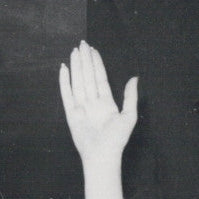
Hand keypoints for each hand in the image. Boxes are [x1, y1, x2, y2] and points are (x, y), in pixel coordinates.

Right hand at [59, 42, 137, 167]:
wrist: (102, 154)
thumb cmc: (117, 139)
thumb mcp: (129, 116)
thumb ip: (130, 96)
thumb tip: (135, 78)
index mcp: (106, 102)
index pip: (100, 78)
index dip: (97, 63)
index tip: (94, 50)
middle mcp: (93, 102)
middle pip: (88, 76)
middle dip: (85, 60)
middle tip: (82, 44)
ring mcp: (81, 106)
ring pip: (78, 81)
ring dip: (76, 66)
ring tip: (74, 51)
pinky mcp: (70, 112)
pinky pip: (66, 93)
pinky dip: (64, 81)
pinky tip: (63, 68)